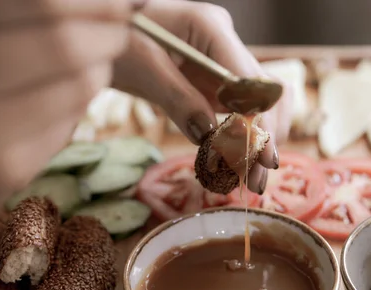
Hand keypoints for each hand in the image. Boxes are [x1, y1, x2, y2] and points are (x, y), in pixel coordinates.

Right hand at [0, 0, 130, 224]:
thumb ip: (35, 7)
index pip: (45, 3)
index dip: (100, 1)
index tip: (125, 1)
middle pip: (65, 42)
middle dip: (109, 31)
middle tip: (118, 25)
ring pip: (80, 83)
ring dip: (99, 66)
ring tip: (90, 58)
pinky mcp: (1, 168)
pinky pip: (70, 122)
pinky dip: (78, 102)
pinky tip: (61, 96)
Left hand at [113, 0, 291, 193]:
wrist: (107, 36)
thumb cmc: (119, 43)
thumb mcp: (143, 68)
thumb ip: (179, 100)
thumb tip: (208, 137)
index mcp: (211, 28)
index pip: (248, 80)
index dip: (258, 121)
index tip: (260, 157)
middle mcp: (226, 44)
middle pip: (263, 94)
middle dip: (263, 139)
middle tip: (256, 181)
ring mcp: (225, 63)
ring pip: (261, 104)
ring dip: (260, 141)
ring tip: (251, 179)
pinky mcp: (218, 82)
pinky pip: (242, 110)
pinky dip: (244, 137)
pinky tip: (240, 162)